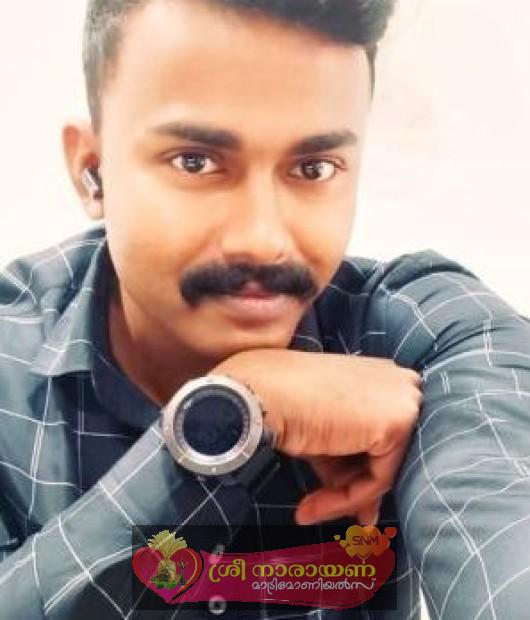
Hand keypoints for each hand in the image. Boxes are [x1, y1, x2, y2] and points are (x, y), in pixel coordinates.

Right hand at [211, 349, 421, 524]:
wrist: (259, 394)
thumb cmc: (281, 405)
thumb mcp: (323, 435)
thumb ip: (346, 463)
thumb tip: (366, 513)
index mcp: (382, 375)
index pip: (382, 432)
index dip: (358, 467)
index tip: (335, 495)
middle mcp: (401, 382)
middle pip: (386, 451)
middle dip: (356, 485)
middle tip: (323, 510)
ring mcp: (405, 400)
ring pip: (384, 467)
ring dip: (345, 497)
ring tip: (308, 510)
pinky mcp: (399, 422)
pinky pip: (379, 478)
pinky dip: (348, 499)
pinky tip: (313, 506)